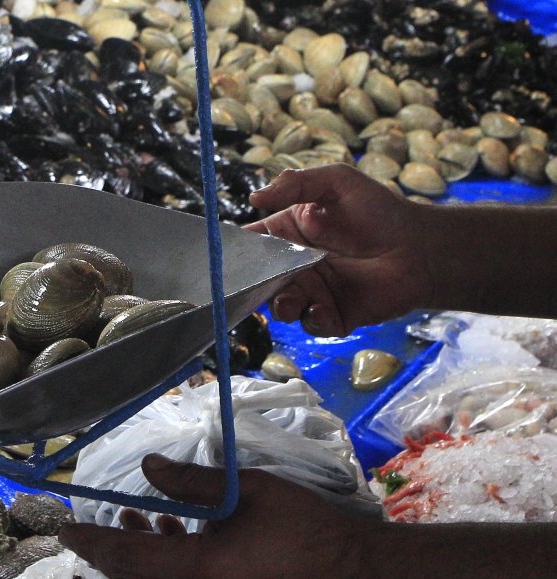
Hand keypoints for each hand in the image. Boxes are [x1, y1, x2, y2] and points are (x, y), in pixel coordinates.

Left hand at [58, 454, 375, 578]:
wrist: (356, 572)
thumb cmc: (305, 526)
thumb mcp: (246, 491)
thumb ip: (191, 482)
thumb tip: (147, 468)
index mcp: (203, 572)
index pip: (129, 557)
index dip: (93, 543)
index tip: (64, 529)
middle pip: (136, 578)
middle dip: (107, 551)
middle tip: (84, 525)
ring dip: (137, 556)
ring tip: (133, 516)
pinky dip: (165, 565)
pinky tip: (172, 532)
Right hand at [246, 164, 433, 336]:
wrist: (423, 248)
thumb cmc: (381, 211)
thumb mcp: (337, 182)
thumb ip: (295, 185)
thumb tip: (254, 198)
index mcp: (289, 234)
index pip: (253, 245)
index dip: (237, 252)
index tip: (227, 257)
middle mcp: (296, 266)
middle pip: (261, 281)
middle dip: (254, 286)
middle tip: (257, 284)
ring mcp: (314, 292)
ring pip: (282, 306)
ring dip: (281, 306)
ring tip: (290, 301)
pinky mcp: (335, 315)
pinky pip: (313, 324)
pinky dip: (312, 320)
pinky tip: (322, 308)